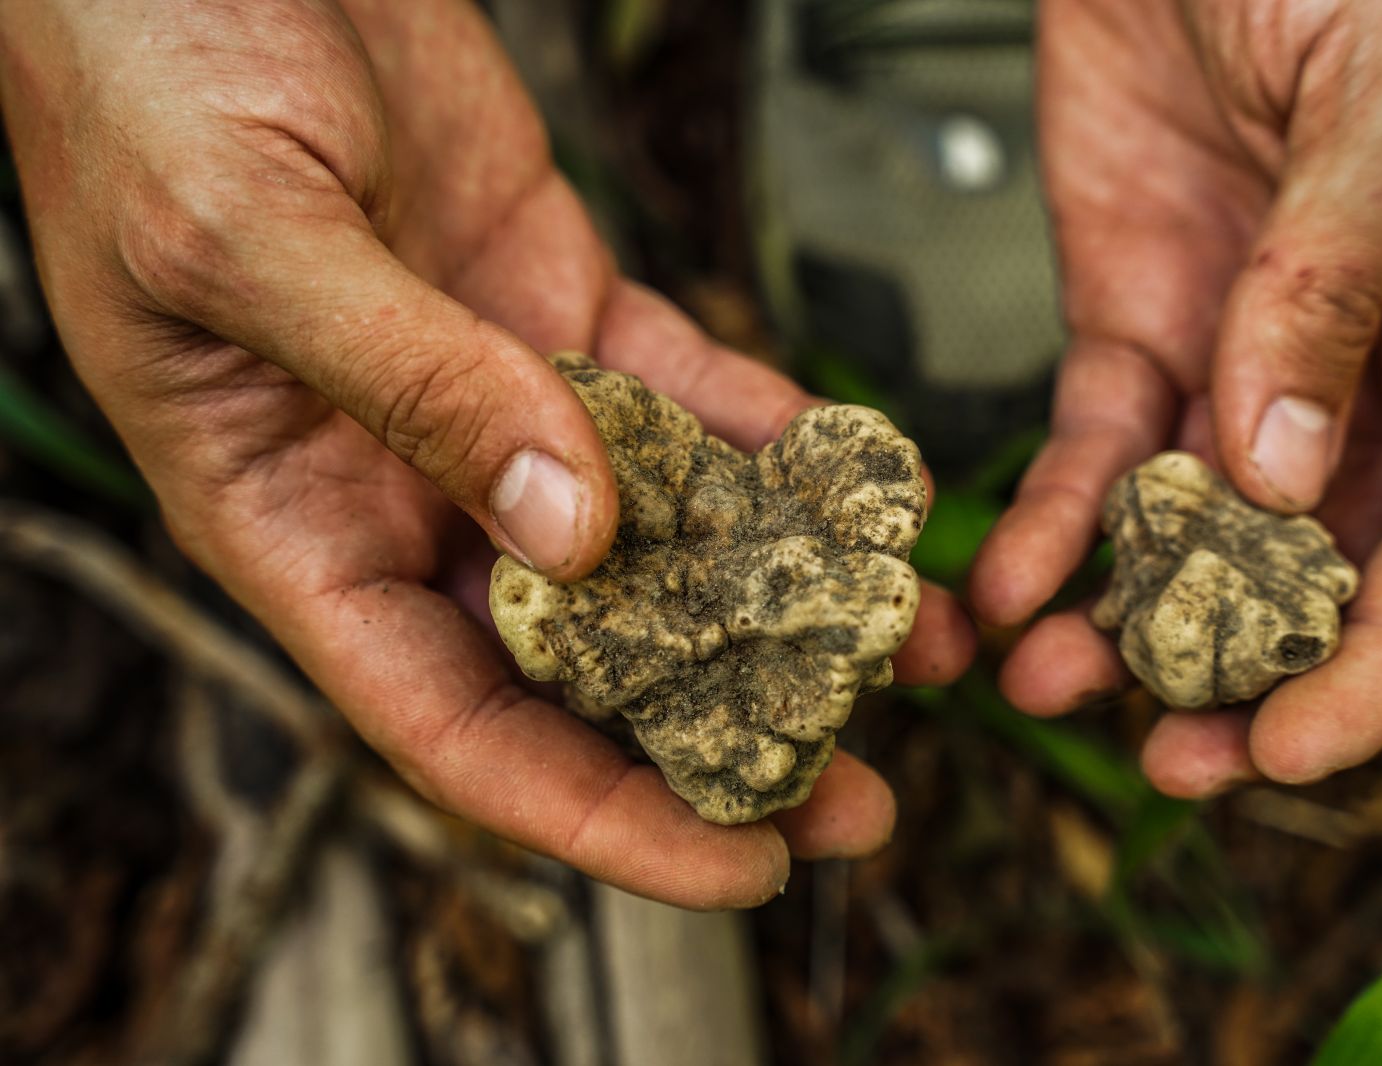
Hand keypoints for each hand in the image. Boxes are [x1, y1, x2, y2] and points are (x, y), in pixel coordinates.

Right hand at [0, 0, 973, 905]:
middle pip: (583, 663)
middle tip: (860, 784)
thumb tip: (570, 534)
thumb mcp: (245, 233)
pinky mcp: (562, 307)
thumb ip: (409, 384)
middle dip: (719, 732)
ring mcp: (497, 400)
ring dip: (777, 599)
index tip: (737, 860)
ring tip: (904, 648)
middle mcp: (405, 487)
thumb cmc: (144, 69)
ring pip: (659, 540)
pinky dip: (775, 444)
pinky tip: (862, 484)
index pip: (456, 726)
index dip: (598, 814)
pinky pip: (691, 400)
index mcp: (293, 521)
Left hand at [971, 0, 1381, 795]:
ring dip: (1120, 624)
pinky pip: (1088, 456)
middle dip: (1240, 674)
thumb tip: (1277, 468)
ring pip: (1186, 533)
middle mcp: (1369, 369)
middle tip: (1167, 764)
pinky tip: (1003, 592)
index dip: (1381, 661)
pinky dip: (1047, 530)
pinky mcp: (1134, 326)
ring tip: (1044, 687)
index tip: (1295, 745)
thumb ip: (1338, 281)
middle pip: (1315, 567)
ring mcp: (1242, 355)